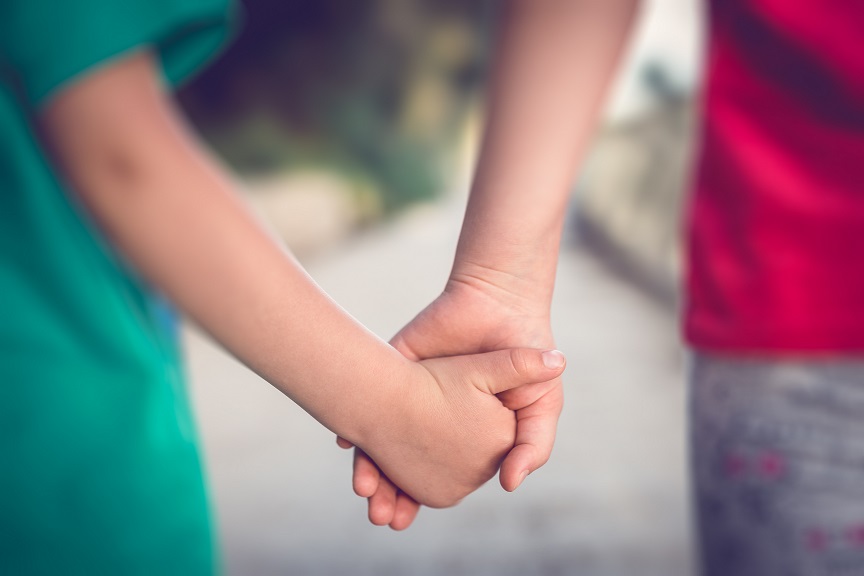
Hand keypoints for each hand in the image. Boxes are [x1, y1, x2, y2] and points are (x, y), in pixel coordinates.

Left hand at [340, 271, 562, 527]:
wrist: (504, 304)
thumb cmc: (529, 354)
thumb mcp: (541, 406)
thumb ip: (532, 447)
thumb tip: (509, 485)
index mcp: (462, 433)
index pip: (430, 474)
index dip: (414, 498)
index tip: (399, 519)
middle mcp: (430, 416)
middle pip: (397, 462)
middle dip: (384, 490)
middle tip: (375, 514)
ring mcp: (409, 391)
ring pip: (376, 436)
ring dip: (366, 465)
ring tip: (362, 489)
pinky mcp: (395, 365)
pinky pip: (367, 394)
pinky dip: (353, 419)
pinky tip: (347, 443)